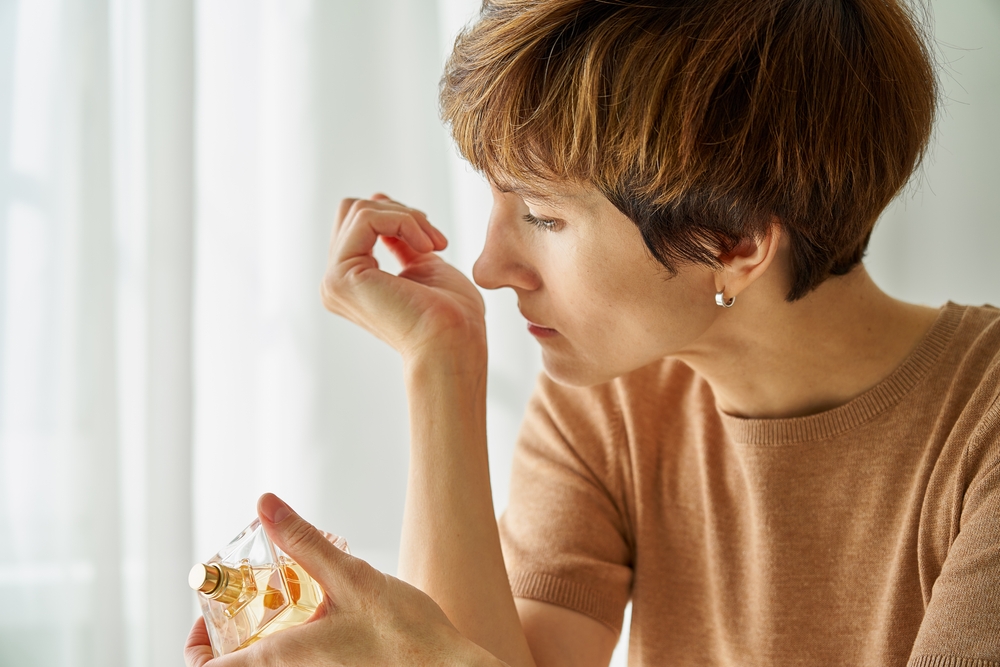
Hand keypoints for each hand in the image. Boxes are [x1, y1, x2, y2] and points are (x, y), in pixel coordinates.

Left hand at [184, 493, 501, 666]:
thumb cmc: (408, 638)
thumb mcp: (352, 578)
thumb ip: (304, 542)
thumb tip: (266, 506)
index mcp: (282, 661)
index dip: (195, 645)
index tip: (207, 616)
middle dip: (236, 632)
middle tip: (253, 597)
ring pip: (274, 664)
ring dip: (269, 637)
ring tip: (295, 600)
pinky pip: (303, 665)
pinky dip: (299, 644)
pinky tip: (330, 617)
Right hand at [320, 194, 485, 363]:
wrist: (455, 344)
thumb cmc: (452, 315)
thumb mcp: (422, 263)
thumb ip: (399, 238)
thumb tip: (377, 199)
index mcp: (352, 281)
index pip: (360, 222)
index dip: (399, 217)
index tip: (434, 239)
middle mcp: (336, 282)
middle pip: (352, 210)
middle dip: (399, 213)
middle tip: (434, 239)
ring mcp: (334, 280)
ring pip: (360, 210)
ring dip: (407, 218)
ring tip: (435, 244)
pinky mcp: (341, 276)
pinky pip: (367, 219)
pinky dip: (403, 222)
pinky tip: (427, 247)